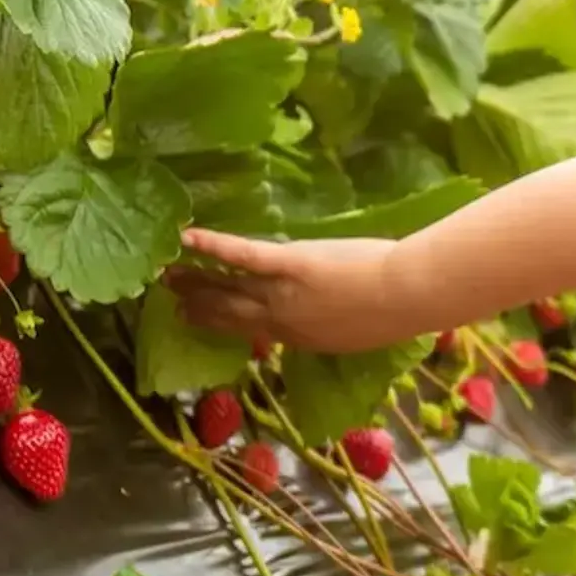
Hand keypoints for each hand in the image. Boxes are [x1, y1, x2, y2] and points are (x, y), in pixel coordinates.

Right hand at [163, 228, 407, 353]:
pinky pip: (243, 256)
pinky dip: (213, 246)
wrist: (406, 296)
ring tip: (169, 273)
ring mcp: (282, 292)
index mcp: (301, 339)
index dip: (228, 327)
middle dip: (201, 308)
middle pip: (232, 314)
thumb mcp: (355, 332)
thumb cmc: (396, 313)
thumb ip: (331, 325)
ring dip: (196, 280)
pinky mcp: (289, 264)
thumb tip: (327, 317)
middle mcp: (283, 321)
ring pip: (229, 287)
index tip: (206, 323)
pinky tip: (188, 236)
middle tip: (173, 305)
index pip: (255, 332)